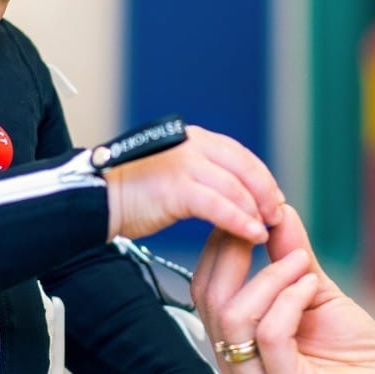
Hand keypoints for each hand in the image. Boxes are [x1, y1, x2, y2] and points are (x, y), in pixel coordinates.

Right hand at [104, 125, 283, 243]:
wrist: (98, 200)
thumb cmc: (137, 193)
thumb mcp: (178, 175)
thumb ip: (206, 176)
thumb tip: (241, 194)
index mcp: (195, 140)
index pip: (241, 156)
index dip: (262, 178)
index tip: (274, 200)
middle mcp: (192, 145)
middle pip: (245, 167)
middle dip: (265, 193)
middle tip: (276, 216)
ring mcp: (183, 164)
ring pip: (234, 187)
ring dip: (255, 211)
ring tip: (265, 230)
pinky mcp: (175, 187)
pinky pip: (217, 205)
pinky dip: (238, 220)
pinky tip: (251, 234)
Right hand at [192, 207, 374, 373]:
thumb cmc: (353, 353)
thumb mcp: (315, 293)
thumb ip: (292, 257)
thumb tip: (278, 210)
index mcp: (236, 346)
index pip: (205, 290)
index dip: (220, 247)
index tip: (250, 213)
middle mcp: (236, 369)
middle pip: (209, 301)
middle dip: (234, 253)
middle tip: (266, 225)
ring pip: (234, 318)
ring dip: (269, 277)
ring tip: (303, 262)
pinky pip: (271, 335)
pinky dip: (290, 300)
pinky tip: (311, 286)